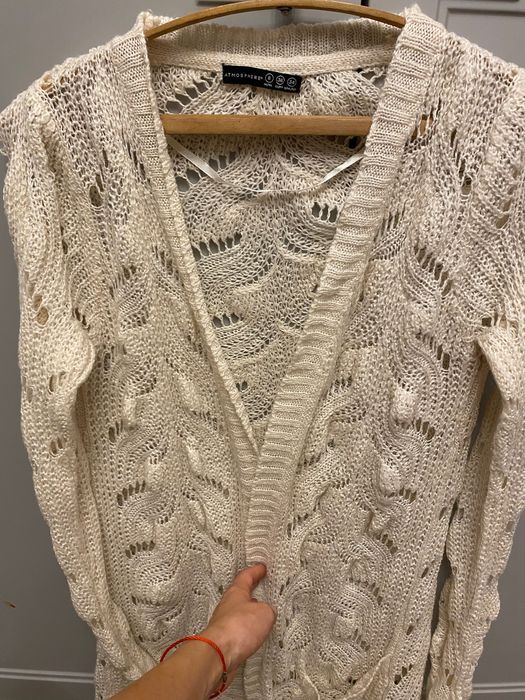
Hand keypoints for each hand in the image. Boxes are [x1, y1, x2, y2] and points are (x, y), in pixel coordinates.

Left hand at [202, 563, 276, 690]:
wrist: (219, 653)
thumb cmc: (237, 628)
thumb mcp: (265, 613)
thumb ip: (269, 609)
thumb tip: (268, 612)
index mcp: (236, 592)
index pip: (246, 576)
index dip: (255, 571)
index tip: (262, 568)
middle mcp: (227, 605)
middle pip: (240, 594)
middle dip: (251, 591)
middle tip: (261, 588)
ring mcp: (223, 622)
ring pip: (238, 612)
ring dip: (249, 612)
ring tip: (260, 614)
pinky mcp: (223, 639)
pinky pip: (237, 630)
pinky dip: (245, 629)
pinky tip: (252, 635)